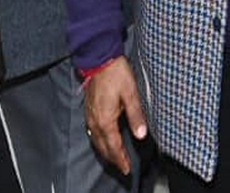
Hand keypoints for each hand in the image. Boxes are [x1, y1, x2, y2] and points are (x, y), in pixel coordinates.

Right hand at [82, 58, 147, 176]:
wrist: (100, 61)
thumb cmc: (117, 75)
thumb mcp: (131, 94)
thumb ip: (136, 116)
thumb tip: (141, 134)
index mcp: (105, 120)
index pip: (113, 146)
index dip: (120, 159)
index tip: (126, 169)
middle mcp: (95, 122)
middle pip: (103, 147)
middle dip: (113, 159)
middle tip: (122, 168)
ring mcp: (89, 117)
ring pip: (96, 142)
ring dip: (105, 152)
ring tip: (115, 159)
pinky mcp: (88, 112)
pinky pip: (93, 133)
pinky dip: (99, 142)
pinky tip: (104, 142)